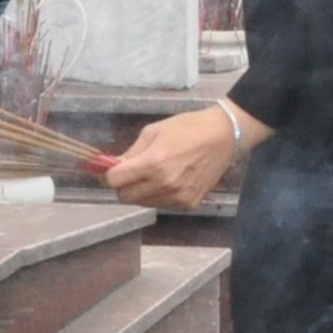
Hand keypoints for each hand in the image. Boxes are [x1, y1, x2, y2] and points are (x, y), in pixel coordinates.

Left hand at [103, 104, 271, 211]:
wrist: (224, 136)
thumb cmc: (188, 127)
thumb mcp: (154, 131)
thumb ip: (131, 152)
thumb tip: (112, 167)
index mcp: (153, 163)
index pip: (114, 181)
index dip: (108, 175)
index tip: (110, 170)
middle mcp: (164, 184)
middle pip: (125, 197)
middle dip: (123, 185)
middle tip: (132, 172)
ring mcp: (178, 197)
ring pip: (143, 203)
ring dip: (141, 191)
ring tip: (155, 174)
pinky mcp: (189, 204)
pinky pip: (162, 204)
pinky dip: (160, 195)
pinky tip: (171, 180)